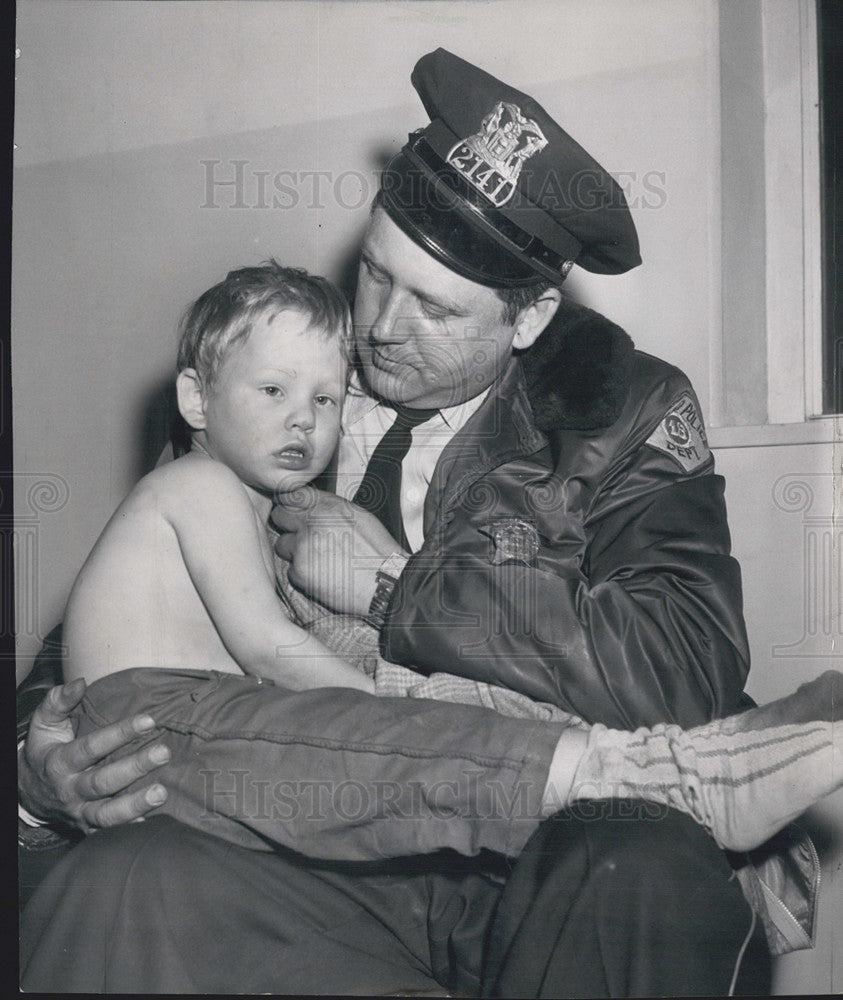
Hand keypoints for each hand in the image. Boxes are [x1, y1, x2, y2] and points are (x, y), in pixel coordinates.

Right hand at [19, 679, 170, 832]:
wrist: (29, 792)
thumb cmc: (46, 749)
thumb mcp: (45, 724)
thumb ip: (59, 701)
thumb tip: (79, 681)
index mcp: (60, 762)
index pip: (91, 747)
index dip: (119, 733)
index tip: (149, 720)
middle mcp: (70, 790)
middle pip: (103, 781)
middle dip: (135, 767)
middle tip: (164, 752)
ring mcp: (79, 812)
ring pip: (106, 814)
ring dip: (135, 805)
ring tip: (162, 792)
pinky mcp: (87, 828)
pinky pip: (108, 834)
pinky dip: (128, 830)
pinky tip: (150, 823)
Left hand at [272, 486, 405, 616]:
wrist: (386, 583)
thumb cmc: (377, 553)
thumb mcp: (359, 516)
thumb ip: (330, 508)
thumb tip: (311, 506)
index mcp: (328, 506)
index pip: (292, 494)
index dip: (290, 504)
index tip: (291, 510)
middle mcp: (312, 522)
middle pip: (280, 516)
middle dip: (288, 526)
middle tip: (303, 537)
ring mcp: (303, 547)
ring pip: (283, 544)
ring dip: (294, 552)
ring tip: (318, 560)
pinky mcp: (299, 571)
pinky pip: (290, 570)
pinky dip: (302, 574)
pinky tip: (322, 575)